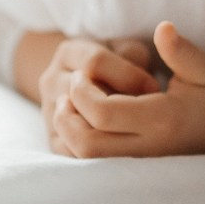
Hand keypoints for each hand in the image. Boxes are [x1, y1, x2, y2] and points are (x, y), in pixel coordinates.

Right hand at [37, 36, 159, 155]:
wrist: (90, 83)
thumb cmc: (119, 63)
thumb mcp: (127, 49)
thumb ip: (134, 58)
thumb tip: (147, 89)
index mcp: (69, 53)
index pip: (95, 63)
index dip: (129, 75)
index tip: (154, 87)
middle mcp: (51, 81)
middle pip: (83, 96)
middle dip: (119, 105)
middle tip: (145, 113)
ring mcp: (49, 112)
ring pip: (77, 129)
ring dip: (109, 132)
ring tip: (133, 128)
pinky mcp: (54, 141)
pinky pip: (73, 153)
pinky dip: (99, 153)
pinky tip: (122, 146)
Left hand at [53, 21, 204, 158]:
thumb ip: (181, 50)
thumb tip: (162, 28)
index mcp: (164, 119)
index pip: (103, 113)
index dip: (82, 92)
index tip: (83, 73)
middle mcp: (152, 149)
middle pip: (88, 146)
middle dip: (67, 118)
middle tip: (68, 94)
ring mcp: (147, 167)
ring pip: (90, 163)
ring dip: (72, 136)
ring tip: (74, 109)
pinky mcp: (143, 174)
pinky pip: (99, 170)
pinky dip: (83, 151)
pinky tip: (88, 127)